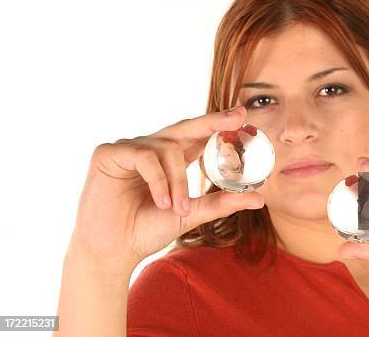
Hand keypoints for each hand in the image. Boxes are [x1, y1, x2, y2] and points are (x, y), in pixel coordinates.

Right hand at [69, 105, 263, 271]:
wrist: (112, 252)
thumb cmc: (146, 230)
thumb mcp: (190, 215)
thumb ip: (221, 203)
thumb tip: (259, 199)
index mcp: (170, 159)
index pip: (197, 135)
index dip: (219, 124)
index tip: (243, 115)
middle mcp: (150, 148)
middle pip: (184, 128)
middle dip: (212, 121)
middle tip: (237, 118)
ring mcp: (129, 148)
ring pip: (167, 149)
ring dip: (179, 180)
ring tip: (179, 208)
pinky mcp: (108, 154)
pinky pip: (144, 157)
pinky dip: (159, 180)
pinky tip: (161, 202)